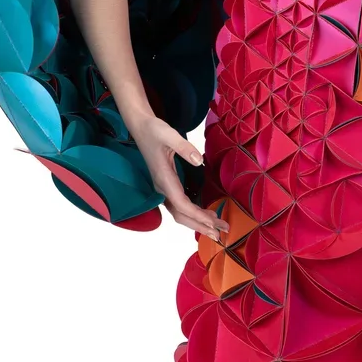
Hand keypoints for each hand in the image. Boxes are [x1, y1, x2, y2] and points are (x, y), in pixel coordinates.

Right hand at [130, 116, 228, 244]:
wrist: (140, 128)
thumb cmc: (154, 130)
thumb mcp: (169, 134)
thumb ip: (184, 147)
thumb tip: (199, 161)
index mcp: (163, 178)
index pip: (181, 204)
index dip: (197, 215)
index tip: (213, 222)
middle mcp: (162, 188)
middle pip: (181, 215)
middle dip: (200, 225)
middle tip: (220, 233)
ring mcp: (163, 189)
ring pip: (179, 213)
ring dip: (197, 223)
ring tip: (216, 228)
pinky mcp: (166, 186)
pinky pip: (179, 206)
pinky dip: (193, 214)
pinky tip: (205, 216)